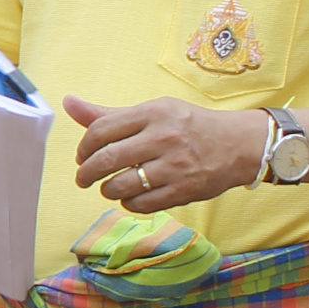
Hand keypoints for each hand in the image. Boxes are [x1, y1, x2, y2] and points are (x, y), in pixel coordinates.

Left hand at [65, 94, 269, 211]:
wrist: (240, 144)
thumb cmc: (188, 126)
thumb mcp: (152, 111)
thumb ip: (108, 114)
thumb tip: (68, 102)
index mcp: (153, 113)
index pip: (100, 131)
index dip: (83, 147)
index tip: (82, 156)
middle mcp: (164, 138)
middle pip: (105, 161)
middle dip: (86, 173)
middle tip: (84, 178)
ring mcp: (175, 166)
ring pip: (119, 186)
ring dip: (106, 190)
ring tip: (109, 186)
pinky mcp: (184, 190)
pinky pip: (140, 204)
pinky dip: (129, 202)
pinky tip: (132, 195)